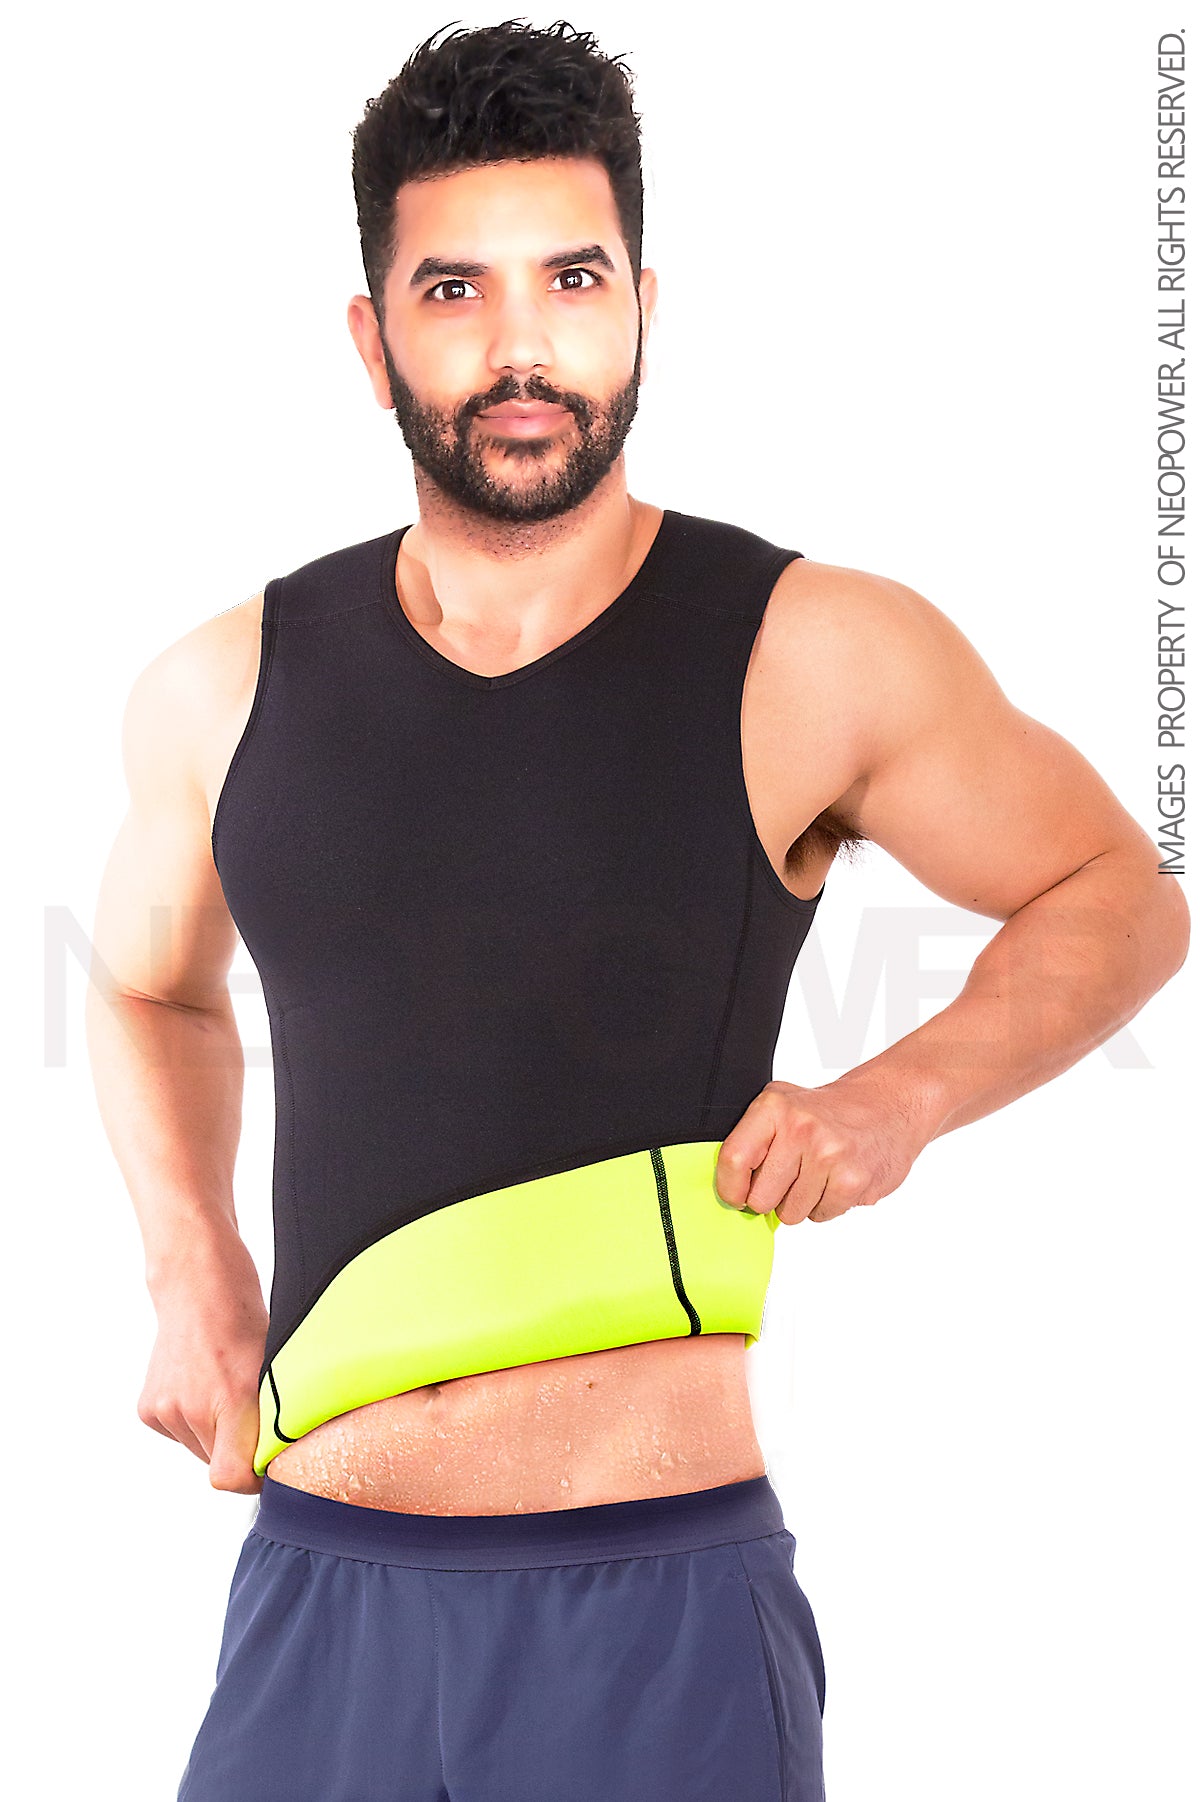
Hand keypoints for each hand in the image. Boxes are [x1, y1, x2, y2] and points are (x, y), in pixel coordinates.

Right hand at [139, 1231, 267, 1493]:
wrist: (198, 1284)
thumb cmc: (245, 1317)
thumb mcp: (278, 1363)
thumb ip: (278, 1413)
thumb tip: (287, 1458)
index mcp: (233, 1398)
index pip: (231, 1478)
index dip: (253, 1479)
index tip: (267, 1465)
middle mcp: (193, 1408)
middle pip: (219, 1465)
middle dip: (239, 1450)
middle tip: (251, 1413)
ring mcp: (166, 1409)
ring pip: (199, 1450)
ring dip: (215, 1434)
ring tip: (224, 1390)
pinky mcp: (148, 1409)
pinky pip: (179, 1435)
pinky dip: (192, 1421)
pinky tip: (201, 1386)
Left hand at [715, 1074, 930, 1224]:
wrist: (890, 1105)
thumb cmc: (830, 1111)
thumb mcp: (784, 1104)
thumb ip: (752, 1139)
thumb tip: (727, 1189)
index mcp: (775, 1107)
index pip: (733, 1160)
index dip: (730, 1188)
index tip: (736, 1196)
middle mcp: (801, 1129)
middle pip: (760, 1199)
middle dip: (772, 1198)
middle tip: (791, 1178)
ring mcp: (828, 1155)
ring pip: (790, 1214)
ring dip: (801, 1202)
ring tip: (818, 1174)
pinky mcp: (853, 1181)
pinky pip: (820, 1216)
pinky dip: (827, 1205)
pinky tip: (837, 1180)